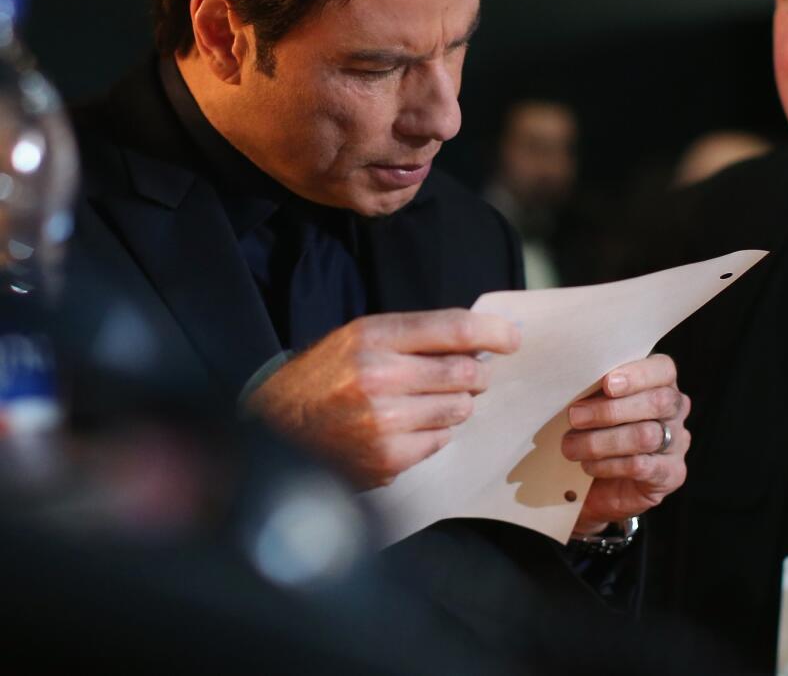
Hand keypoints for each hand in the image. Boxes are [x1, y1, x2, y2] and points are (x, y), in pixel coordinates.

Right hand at [245, 309, 518, 488]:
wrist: (273, 429)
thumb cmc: (324, 378)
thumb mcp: (360, 338)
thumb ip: (416, 336)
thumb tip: (480, 341)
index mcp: (373, 337)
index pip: (454, 329)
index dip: (494, 332)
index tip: (513, 338)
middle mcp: (379, 377)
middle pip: (466, 374)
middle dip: (477, 375)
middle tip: (470, 375)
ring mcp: (382, 423)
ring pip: (458, 411)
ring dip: (455, 406)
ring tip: (425, 403)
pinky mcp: (385, 460)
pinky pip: (439, 443)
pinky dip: (433, 435)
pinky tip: (406, 428)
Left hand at [562, 353, 689, 535]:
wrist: (603, 486)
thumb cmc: (597, 432)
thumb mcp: (594, 404)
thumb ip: (596, 390)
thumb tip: (576, 380)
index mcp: (660, 383)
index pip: (663, 369)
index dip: (637, 375)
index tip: (607, 383)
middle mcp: (675, 410)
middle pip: (659, 402)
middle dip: (611, 410)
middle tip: (575, 417)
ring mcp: (677, 443)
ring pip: (646, 436)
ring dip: (601, 441)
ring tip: (572, 446)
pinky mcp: (671, 474)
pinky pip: (640, 466)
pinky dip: (608, 465)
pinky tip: (588, 465)